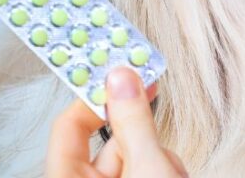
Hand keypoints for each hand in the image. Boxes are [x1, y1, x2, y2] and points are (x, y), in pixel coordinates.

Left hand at [46, 67, 186, 177]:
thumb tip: (122, 81)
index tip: (117, 75)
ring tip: (172, 170)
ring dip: (159, 154)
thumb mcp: (147, 166)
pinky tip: (176, 174)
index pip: (68, 126)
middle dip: (140, 131)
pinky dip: (165, 167)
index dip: (94, 97)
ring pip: (134, 154)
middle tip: (154, 99)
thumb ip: (134, 122)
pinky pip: (148, 168)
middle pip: (109, 139)